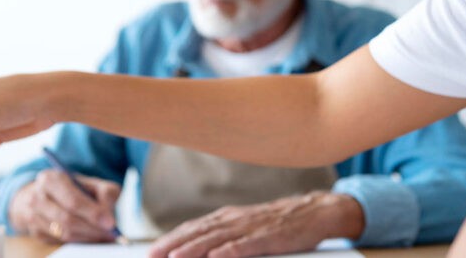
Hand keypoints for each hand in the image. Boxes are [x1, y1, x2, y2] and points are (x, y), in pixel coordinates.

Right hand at [10, 170, 121, 242]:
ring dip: (87, 237)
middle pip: (67, 219)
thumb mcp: (91, 182)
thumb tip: (108, 217)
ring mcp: (33, 216)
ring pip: (64, 233)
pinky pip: (60, 241)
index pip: (73, 201)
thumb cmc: (74, 188)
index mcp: (51, 179)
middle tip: (111, 234)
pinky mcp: (35, 232)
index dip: (93, 213)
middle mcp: (37, 197)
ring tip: (104, 236)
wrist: (46, 193)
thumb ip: (105, 193)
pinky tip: (90, 236)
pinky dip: (78, 241)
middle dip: (92, 229)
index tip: (111, 223)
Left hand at [148, 192, 364, 257]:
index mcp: (227, 217)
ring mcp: (252, 227)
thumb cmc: (277, 224)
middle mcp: (235, 219)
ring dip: (194, 248)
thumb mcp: (246, 226)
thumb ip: (223, 235)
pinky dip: (230, 250)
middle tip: (152, 256)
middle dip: (173, 245)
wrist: (314, 212)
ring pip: (217, 238)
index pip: (193, 228)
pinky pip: (247, 244)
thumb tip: (198, 249)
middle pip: (199, 232)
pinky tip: (217, 257)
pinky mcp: (270, 236)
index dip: (171, 239)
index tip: (151, 251)